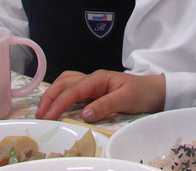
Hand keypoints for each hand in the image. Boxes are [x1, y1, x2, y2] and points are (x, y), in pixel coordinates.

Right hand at [35, 69, 165, 121]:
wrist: (156, 91)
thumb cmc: (142, 93)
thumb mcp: (127, 99)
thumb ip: (106, 105)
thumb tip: (84, 114)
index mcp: (99, 78)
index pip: (73, 90)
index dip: (58, 104)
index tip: (48, 117)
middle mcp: (93, 78)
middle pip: (64, 83)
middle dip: (49, 97)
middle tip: (39, 115)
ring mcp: (93, 83)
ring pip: (66, 82)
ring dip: (53, 94)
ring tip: (44, 109)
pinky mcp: (94, 90)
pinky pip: (72, 88)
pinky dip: (61, 94)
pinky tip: (57, 103)